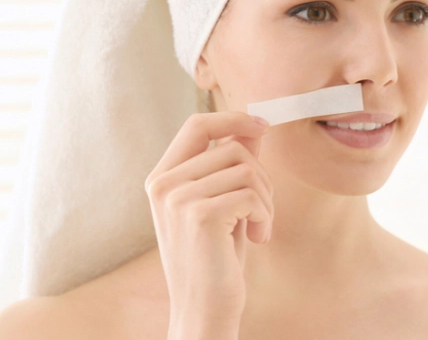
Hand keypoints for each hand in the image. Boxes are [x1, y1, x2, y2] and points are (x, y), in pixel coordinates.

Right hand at [144, 111, 273, 333]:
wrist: (204, 309)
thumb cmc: (216, 258)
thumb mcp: (222, 203)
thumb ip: (231, 165)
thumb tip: (253, 126)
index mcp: (162, 177)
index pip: (197, 125)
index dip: (233, 117)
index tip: (263, 126)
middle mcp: (163, 184)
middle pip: (233, 147)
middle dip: (261, 176)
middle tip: (261, 210)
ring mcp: (177, 199)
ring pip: (247, 169)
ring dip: (265, 199)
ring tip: (258, 226)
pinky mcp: (199, 215)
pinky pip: (251, 193)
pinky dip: (265, 215)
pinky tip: (257, 237)